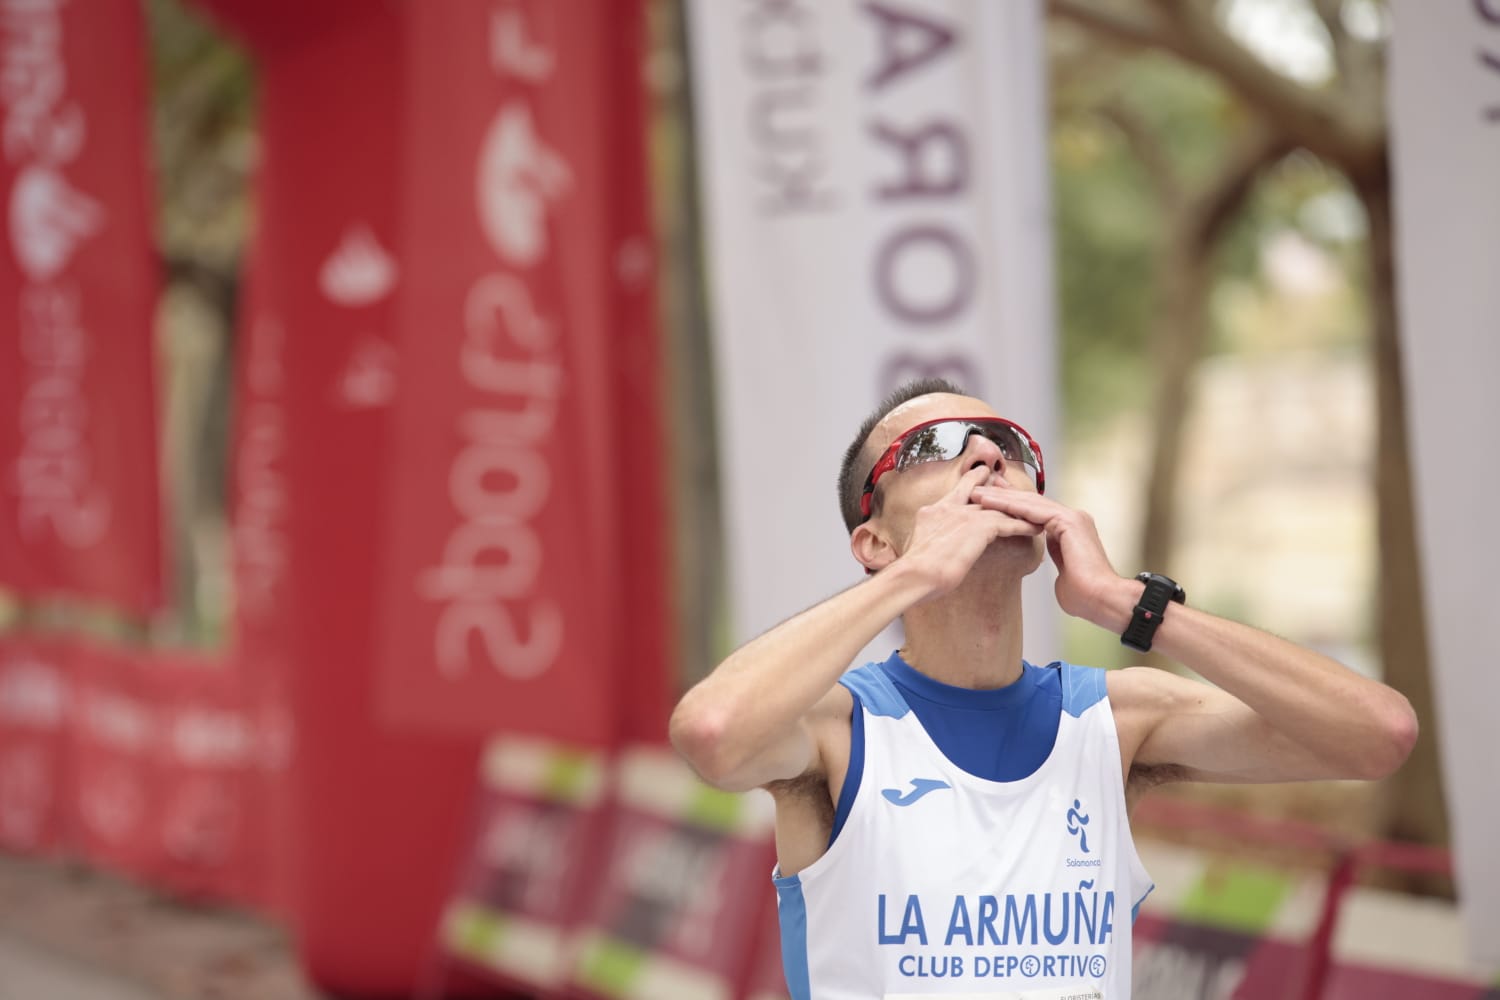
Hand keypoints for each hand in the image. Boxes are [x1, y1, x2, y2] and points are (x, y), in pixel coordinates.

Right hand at [898, 466, 1043, 600]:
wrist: (913, 575)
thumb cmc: (912, 572)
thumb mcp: (918, 549)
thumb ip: (929, 541)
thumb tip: (930, 551)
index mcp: (931, 513)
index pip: (955, 494)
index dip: (970, 485)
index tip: (979, 477)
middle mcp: (948, 508)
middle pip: (978, 491)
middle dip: (996, 487)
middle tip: (1009, 483)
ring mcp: (963, 515)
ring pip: (997, 506)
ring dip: (1016, 509)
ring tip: (1032, 510)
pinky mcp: (978, 527)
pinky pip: (1008, 523)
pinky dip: (1023, 526)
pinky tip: (1035, 528)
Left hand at [968, 487, 1122, 623]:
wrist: (1101, 600)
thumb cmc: (1084, 596)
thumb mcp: (1062, 573)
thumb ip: (1054, 559)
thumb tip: (1045, 563)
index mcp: (1070, 529)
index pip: (1034, 511)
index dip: (1010, 504)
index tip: (988, 501)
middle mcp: (1072, 518)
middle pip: (1030, 502)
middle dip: (1002, 495)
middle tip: (977, 488)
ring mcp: (1072, 517)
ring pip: (1030, 502)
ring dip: (1001, 497)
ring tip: (977, 494)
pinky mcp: (1070, 522)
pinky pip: (1034, 510)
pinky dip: (1011, 506)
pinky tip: (991, 503)